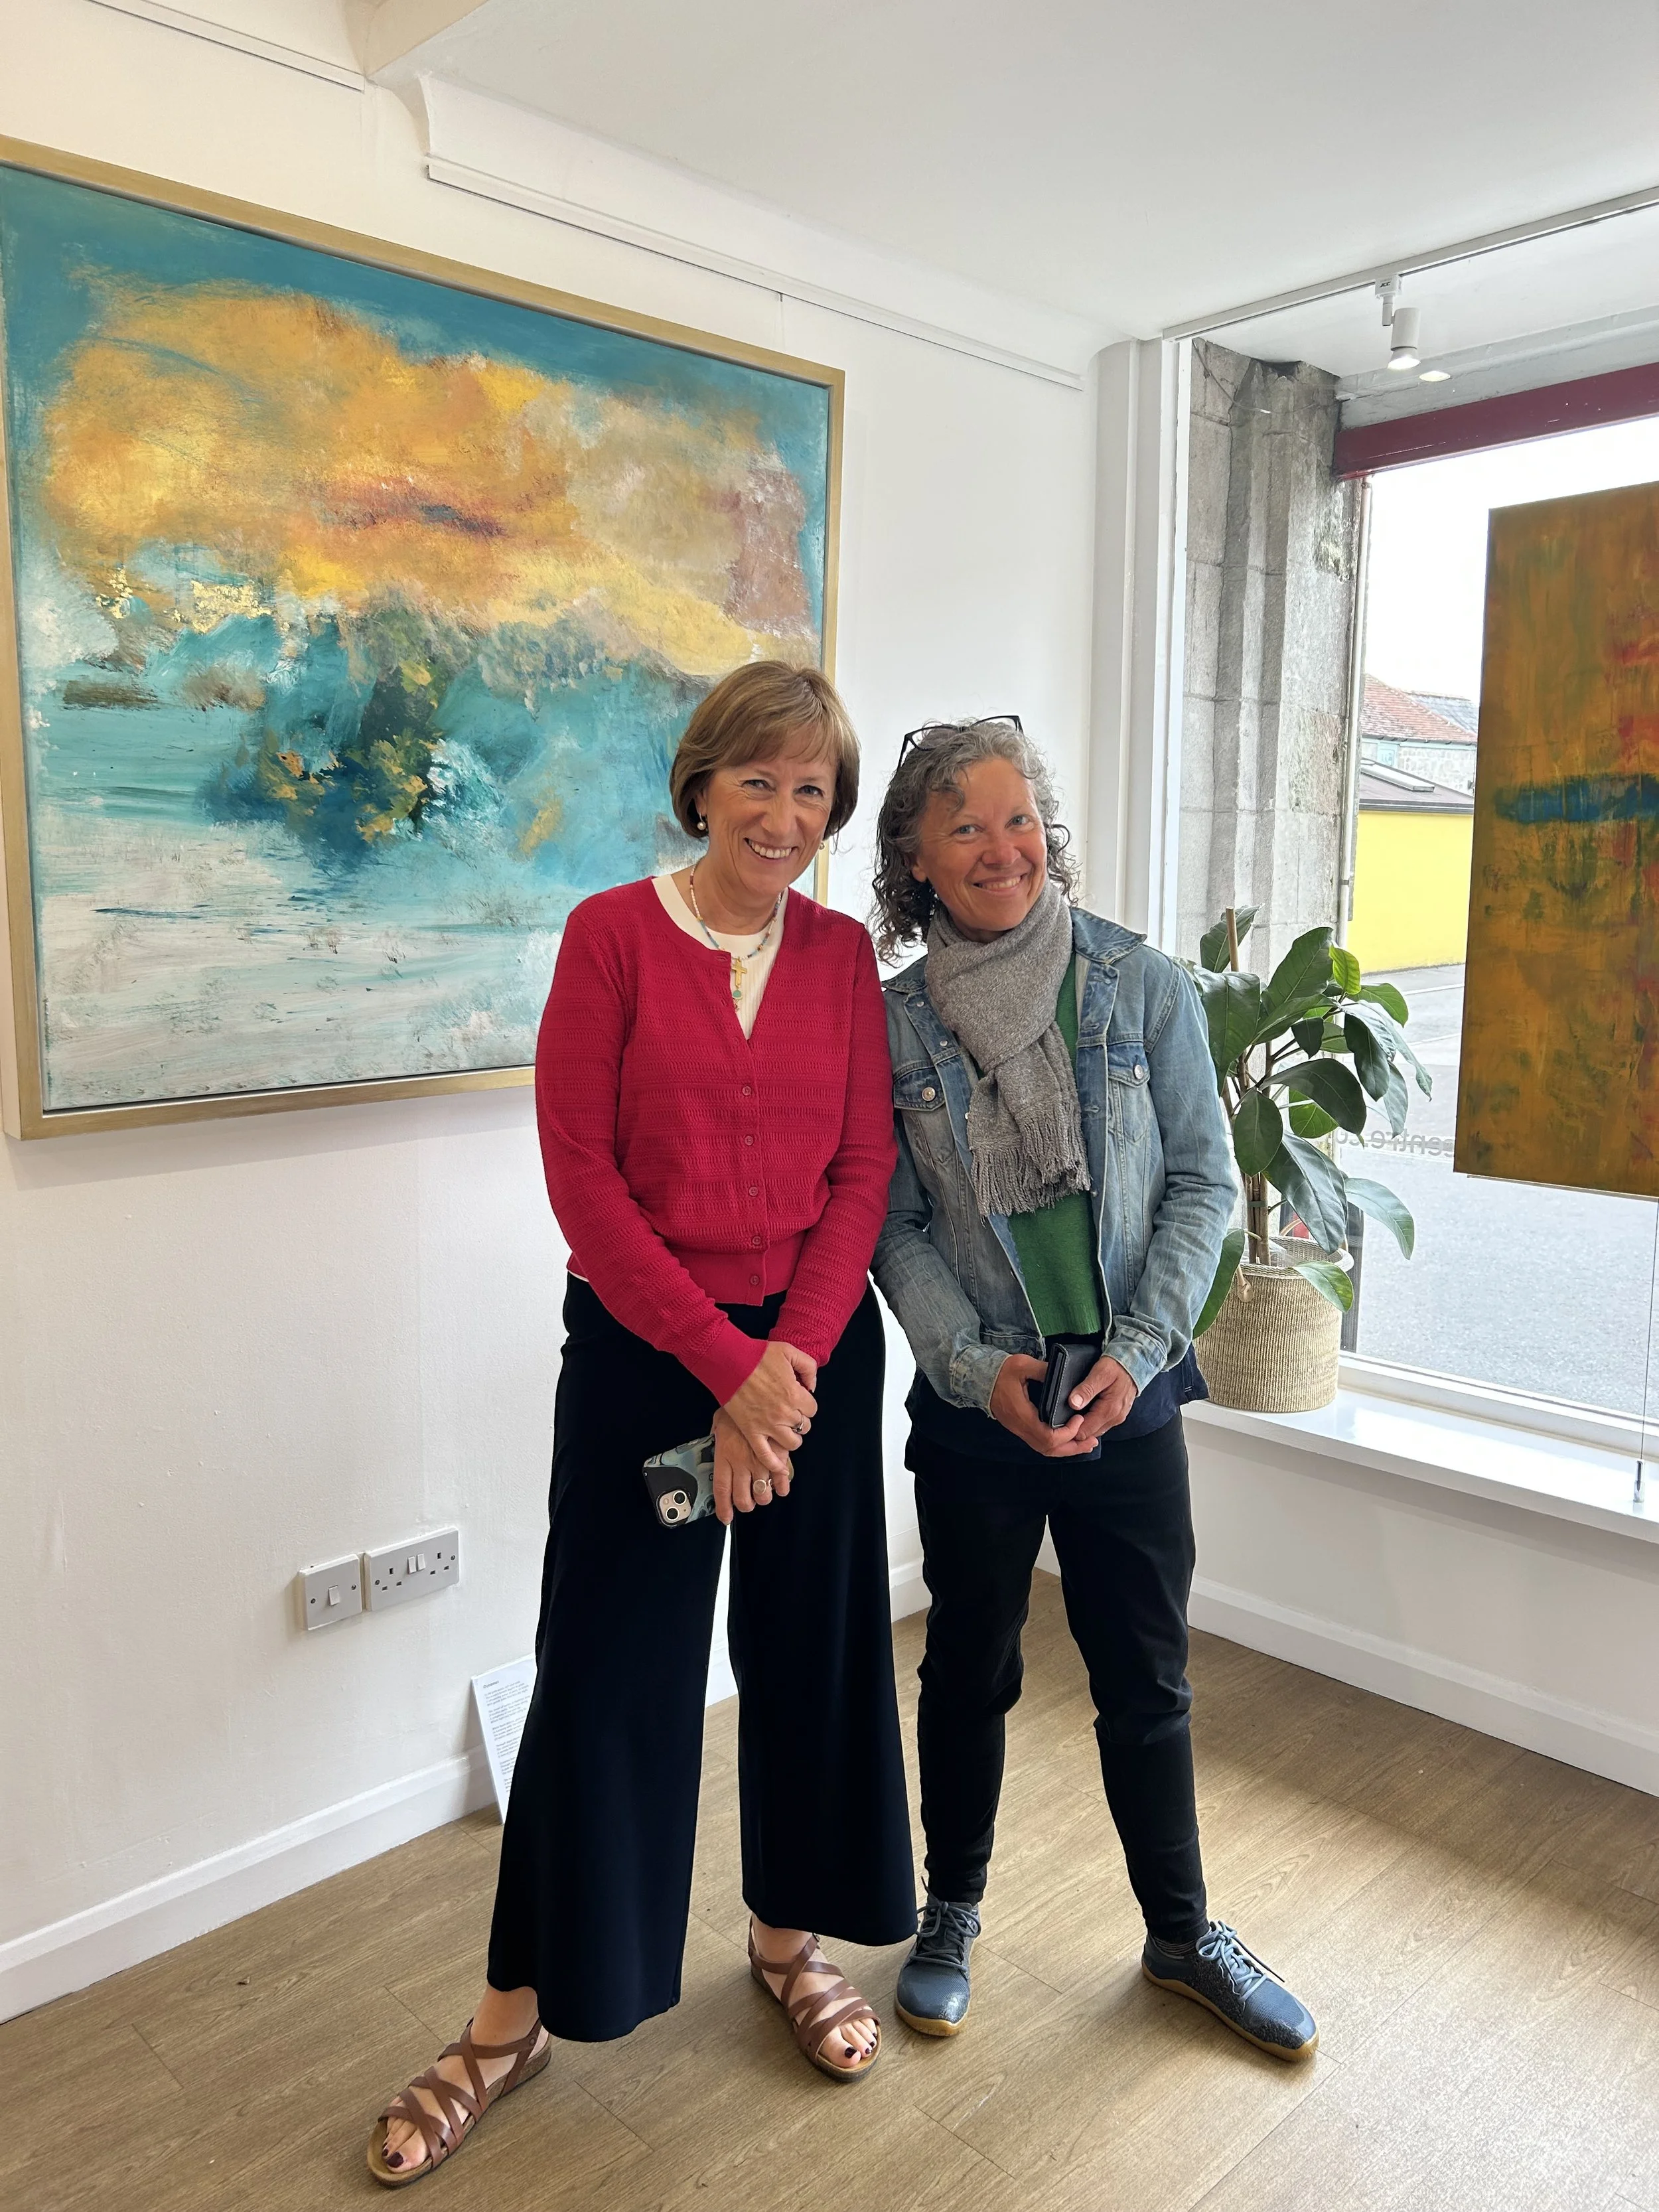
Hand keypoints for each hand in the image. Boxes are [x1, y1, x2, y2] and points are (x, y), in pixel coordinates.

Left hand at [712, 1407, 790, 1523]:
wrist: (755, 1391)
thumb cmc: (735, 1406)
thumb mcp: (719, 1423)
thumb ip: (718, 1439)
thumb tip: (715, 1444)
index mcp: (724, 1457)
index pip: (722, 1490)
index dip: (724, 1508)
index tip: (726, 1517)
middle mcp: (742, 1464)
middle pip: (743, 1498)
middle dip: (746, 1505)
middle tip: (747, 1502)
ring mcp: (761, 1462)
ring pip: (763, 1493)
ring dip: (763, 1497)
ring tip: (763, 1493)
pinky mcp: (778, 1455)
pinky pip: (782, 1479)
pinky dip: (782, 1487)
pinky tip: (781, 1488)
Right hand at [720, 1340, 816, 1476]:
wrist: (729, 1362)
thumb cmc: (758, 1355)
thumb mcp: (790, 1351)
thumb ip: (808, 1367)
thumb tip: (812, 1387)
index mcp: (795, 1394)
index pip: (812, 1409)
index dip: (806, 1404)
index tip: (798, 1399)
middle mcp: (784, 1413)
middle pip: (804, 1426)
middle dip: (799, 1419)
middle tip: (789, 1411)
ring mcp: (768, 1425)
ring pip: (792, 1443)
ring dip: (792, 1438)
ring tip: (785, 1430)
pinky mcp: (751, 1431)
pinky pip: (765, 1454)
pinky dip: (774, 1463)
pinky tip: (778, 1466)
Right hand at [987, 1354, 1098, 1457]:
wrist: (980, 1378)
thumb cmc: (1000, 1372)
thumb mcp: (1022, 1365)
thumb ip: (1044, 1370)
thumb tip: (1063, 1375)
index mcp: (1022, 1414)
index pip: (1047, 1436)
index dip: (1066, 1433)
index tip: (1078, 1419)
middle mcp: (1021, 1427)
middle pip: (1049, 1449)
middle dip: (1072, 1447)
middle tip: (1091, 1441)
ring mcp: (1020, 1430)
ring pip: (1045, 1449)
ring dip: (1066, 1449)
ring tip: (1084, 1444)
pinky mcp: (1021, 1428)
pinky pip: (1040, 1443)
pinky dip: (1057, 1445)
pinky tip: (1068, 1440)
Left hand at [1066, 1354, 1137, 1442]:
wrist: (1135, 1363)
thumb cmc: (1118, 1366)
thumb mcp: (1100, 1373)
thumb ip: (1087, 1389)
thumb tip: (1073, 1403)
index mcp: (1109, 1410)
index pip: (1084, 1432)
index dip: (1070, 1429)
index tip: (1059, 1420)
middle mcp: (1115, 1418)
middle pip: (1089, 1434)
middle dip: (1075, 1429)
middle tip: (1062, 1418)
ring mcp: (1117, 1418)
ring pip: (1094, 1430)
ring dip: (1083, 1426)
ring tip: (1071, 1415)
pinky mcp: (1117, 1414)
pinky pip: (1100, 1424)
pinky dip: (1090, 1421)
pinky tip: (1083, 1412)